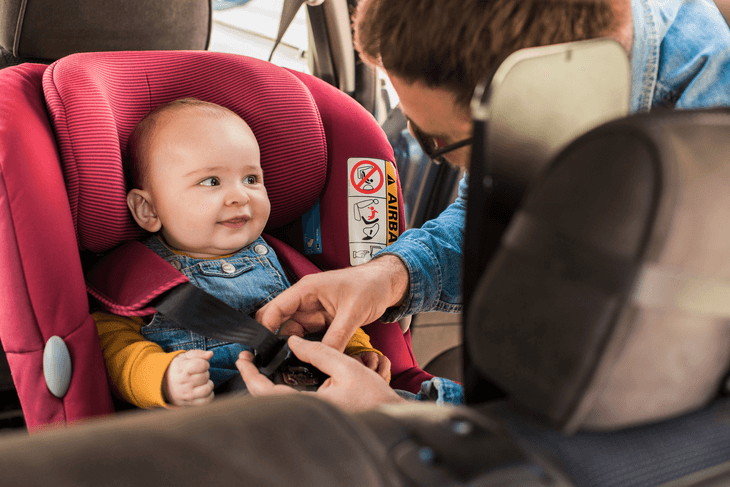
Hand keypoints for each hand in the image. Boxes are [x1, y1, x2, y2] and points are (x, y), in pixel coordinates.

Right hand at [162, 350, 214, 406]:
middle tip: (199, 373)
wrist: (161, 382)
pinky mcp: (189, 402)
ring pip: (207, 389)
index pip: (201, 365)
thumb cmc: (177, 367)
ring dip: (208, 384)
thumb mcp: (184, 357)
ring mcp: (186, 394)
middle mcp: (183, 383)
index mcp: (181, 369)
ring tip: (203, 382)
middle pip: (205, 376)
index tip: (201, 364)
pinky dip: (209, 395)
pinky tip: (204, 389)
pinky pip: (206, 401)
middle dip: (205, 373)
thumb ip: (198, 354)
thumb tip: (210, 354)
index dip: (205, 363)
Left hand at [236, 336, 405, 410]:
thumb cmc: (373, 395)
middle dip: (253, 378)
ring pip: (277, 400)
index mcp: (311, 404)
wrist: (389, 413)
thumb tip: (293, 341)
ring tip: (259, 363)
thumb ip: (318, 352)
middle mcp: (307, 412)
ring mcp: (310, 414)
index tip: (244, 359)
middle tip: (247, 359)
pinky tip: (280, 374)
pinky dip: (279, 387)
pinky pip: (289, 400)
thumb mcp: (346, 366)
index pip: (268, 392)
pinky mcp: (315, 412)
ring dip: (265, 383)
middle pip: (267, 399)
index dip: (251, 375)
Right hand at [256, 255, 408, 351]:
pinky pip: (308, 337)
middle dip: (276, 341)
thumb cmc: (370, 286)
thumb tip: (324, 357)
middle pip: (279, 323)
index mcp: (306, 290)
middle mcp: (305, 301)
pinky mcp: (322, 321)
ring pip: (293, 333)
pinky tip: (308, 360)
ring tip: (293, 364)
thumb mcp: (353, 312)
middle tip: (276, 362)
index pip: (275, 309)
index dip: (266, 328)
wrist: (386, 284)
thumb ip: (337, 336)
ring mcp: (313, 312)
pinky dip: (307, 348)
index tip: (263, 349)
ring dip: (292, 347)